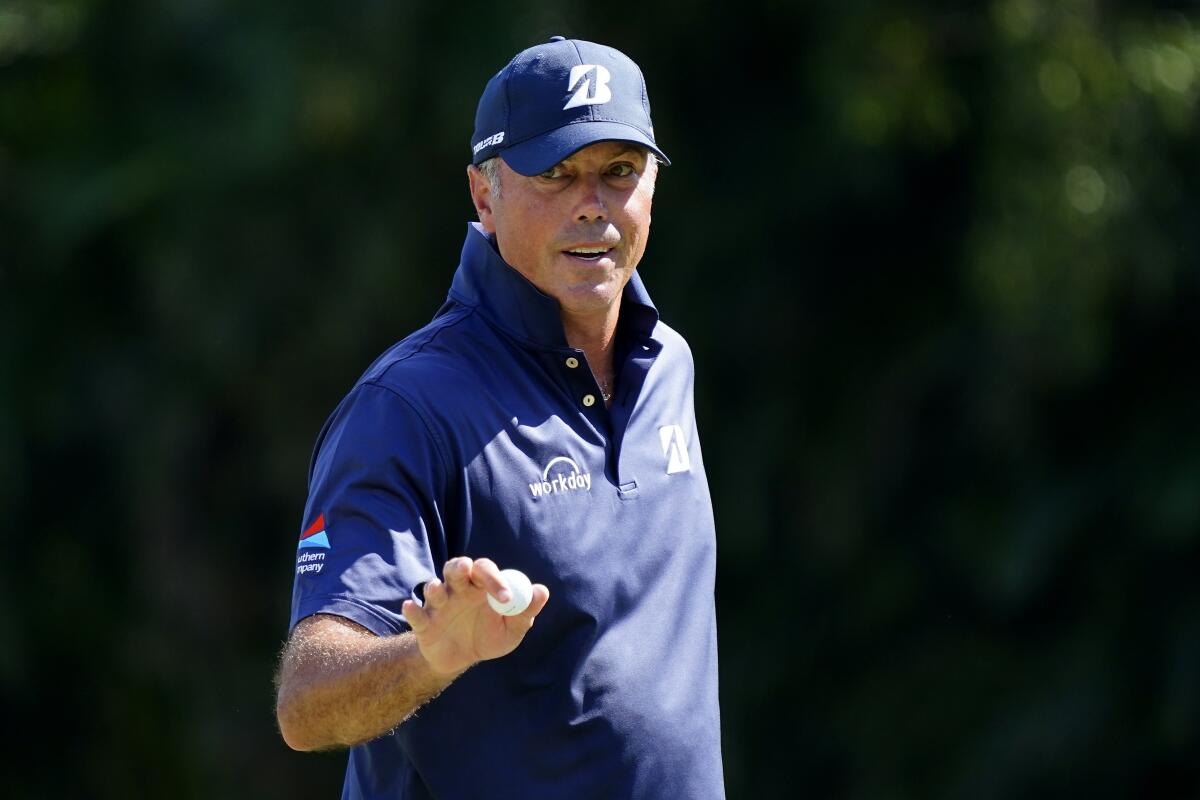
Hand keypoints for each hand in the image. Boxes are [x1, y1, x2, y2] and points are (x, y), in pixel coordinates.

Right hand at [401, 557, 549, 675]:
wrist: (463, 660)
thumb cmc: (490, 636)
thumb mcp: (512, 629)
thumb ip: (526, 611)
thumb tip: (542, 591)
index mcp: (481, 586)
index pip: (485, 570)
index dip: (495, 579)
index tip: (507, 598)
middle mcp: (458, 589)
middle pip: (455, 568)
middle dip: (459, 567)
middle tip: (467, 571)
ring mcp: (439, 605)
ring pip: (433, 587)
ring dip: (435, 588)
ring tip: (438, 591)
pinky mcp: (424, 623)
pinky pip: (416, 614)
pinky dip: (412, 610)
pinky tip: (410, 607)